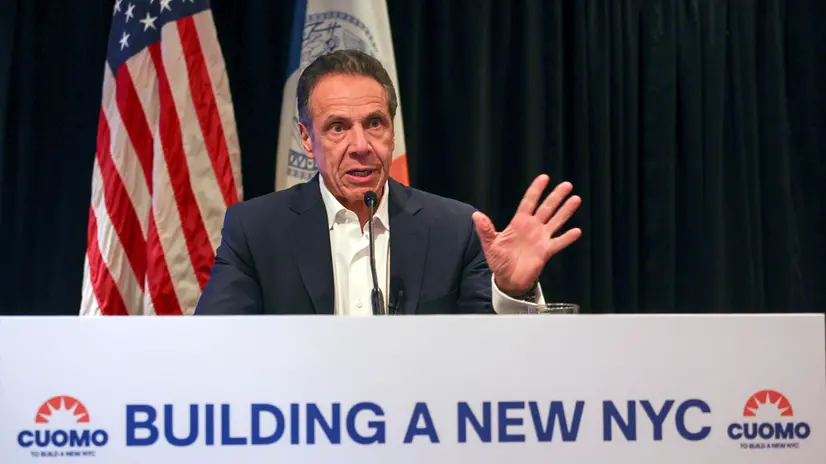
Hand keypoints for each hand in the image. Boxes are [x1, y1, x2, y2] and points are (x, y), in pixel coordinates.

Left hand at [471, 174, 581, 293]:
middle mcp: (532, 227)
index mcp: (519, 222)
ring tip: (576, 199)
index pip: (529, 202)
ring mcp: (541, 238)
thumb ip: (485, 229)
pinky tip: (576, 231)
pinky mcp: (546, 251)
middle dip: (556, 196)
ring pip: (556, 221)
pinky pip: (558, 242)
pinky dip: (567, 237)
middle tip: (567, 185)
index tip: (544, 178)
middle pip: (546, 208)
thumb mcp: (490, 244)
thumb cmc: (498, 260)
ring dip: (566, 211)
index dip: (536, 190)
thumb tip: (476, 215)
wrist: (508, 279)